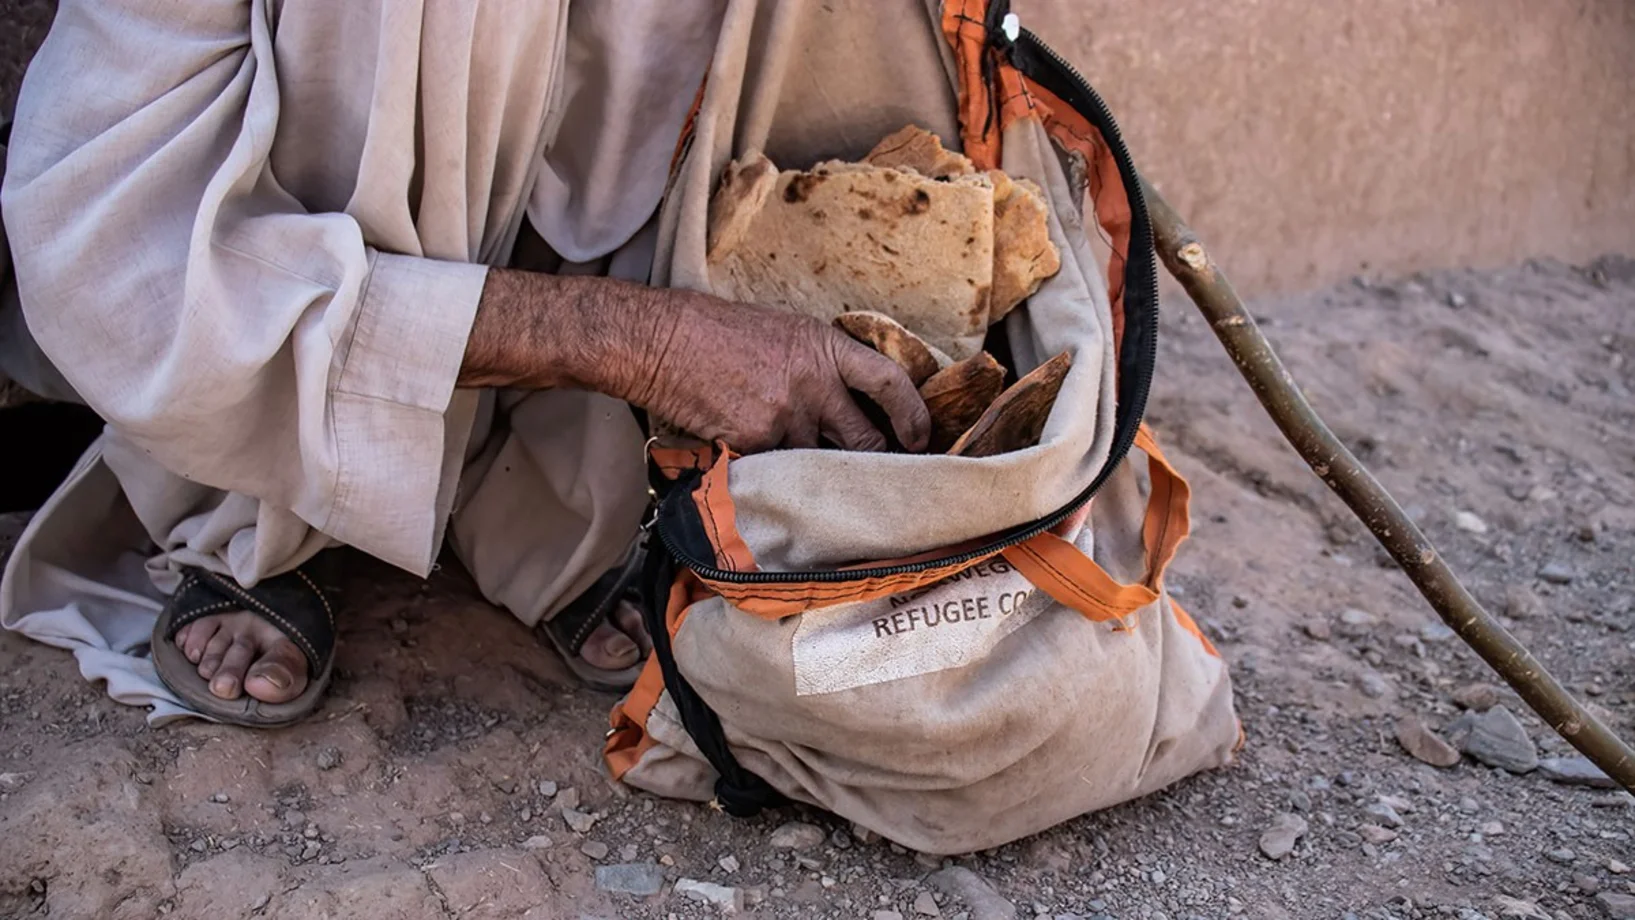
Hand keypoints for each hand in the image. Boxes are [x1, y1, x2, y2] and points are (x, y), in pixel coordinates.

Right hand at [461, 270, 928, 453]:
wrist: (659, 341)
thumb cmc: (717, 333)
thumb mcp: (783, 332)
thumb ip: (821, 365)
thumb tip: (852, 405)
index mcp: (824, 348)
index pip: (890, 383)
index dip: (914, 416)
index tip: (920, 438)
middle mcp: (813, 384)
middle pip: (866, 441)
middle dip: (872, 464)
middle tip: (875, 478)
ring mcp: (783, 418)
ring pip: (820, 464)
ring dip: (818, 474)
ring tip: (810, 479)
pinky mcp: (753, 444)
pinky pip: (780, 474)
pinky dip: (777, 479)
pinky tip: (767, 475)